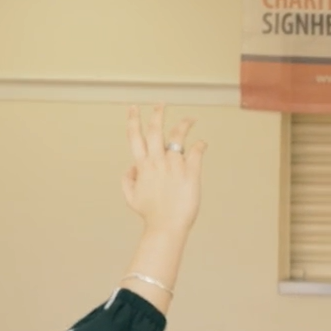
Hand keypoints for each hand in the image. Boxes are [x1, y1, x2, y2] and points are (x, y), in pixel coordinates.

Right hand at [121, 104, 205, 232]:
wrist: (167, 227)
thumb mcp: (131, 197)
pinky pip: (196, 152)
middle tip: (161, 104)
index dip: (133, 120)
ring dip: (183, 125)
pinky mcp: (191, 173)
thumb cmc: (150, 214)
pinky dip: (200, 145)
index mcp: (142, 166)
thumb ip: (128, 179)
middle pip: (155, 130)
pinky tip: (202, 143)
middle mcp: (157, 162)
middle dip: (157, 114)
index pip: (135, 137)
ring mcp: (175, 166)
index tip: (134, 108)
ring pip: (177, 137)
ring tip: (189, 119)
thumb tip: (131, 166)